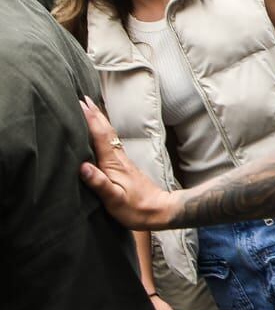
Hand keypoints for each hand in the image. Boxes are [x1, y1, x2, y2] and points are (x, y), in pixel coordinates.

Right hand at [78, 98, 177, 229]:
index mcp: (114, 163)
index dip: (91, 119)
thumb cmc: (135, 208)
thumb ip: (99, 183)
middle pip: (106, 131)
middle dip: (95, 114)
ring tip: (90, 110)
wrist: (159, 211)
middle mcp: (119, 158)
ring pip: (109, 135)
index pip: (101, 136)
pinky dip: (103, 133)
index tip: (81, 103)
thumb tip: (83, 166)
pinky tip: (100, 134)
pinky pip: (110, 143)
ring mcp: (122, 161)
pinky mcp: (124, 166)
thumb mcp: (114, 199)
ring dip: (99, 121)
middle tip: (83, 98)